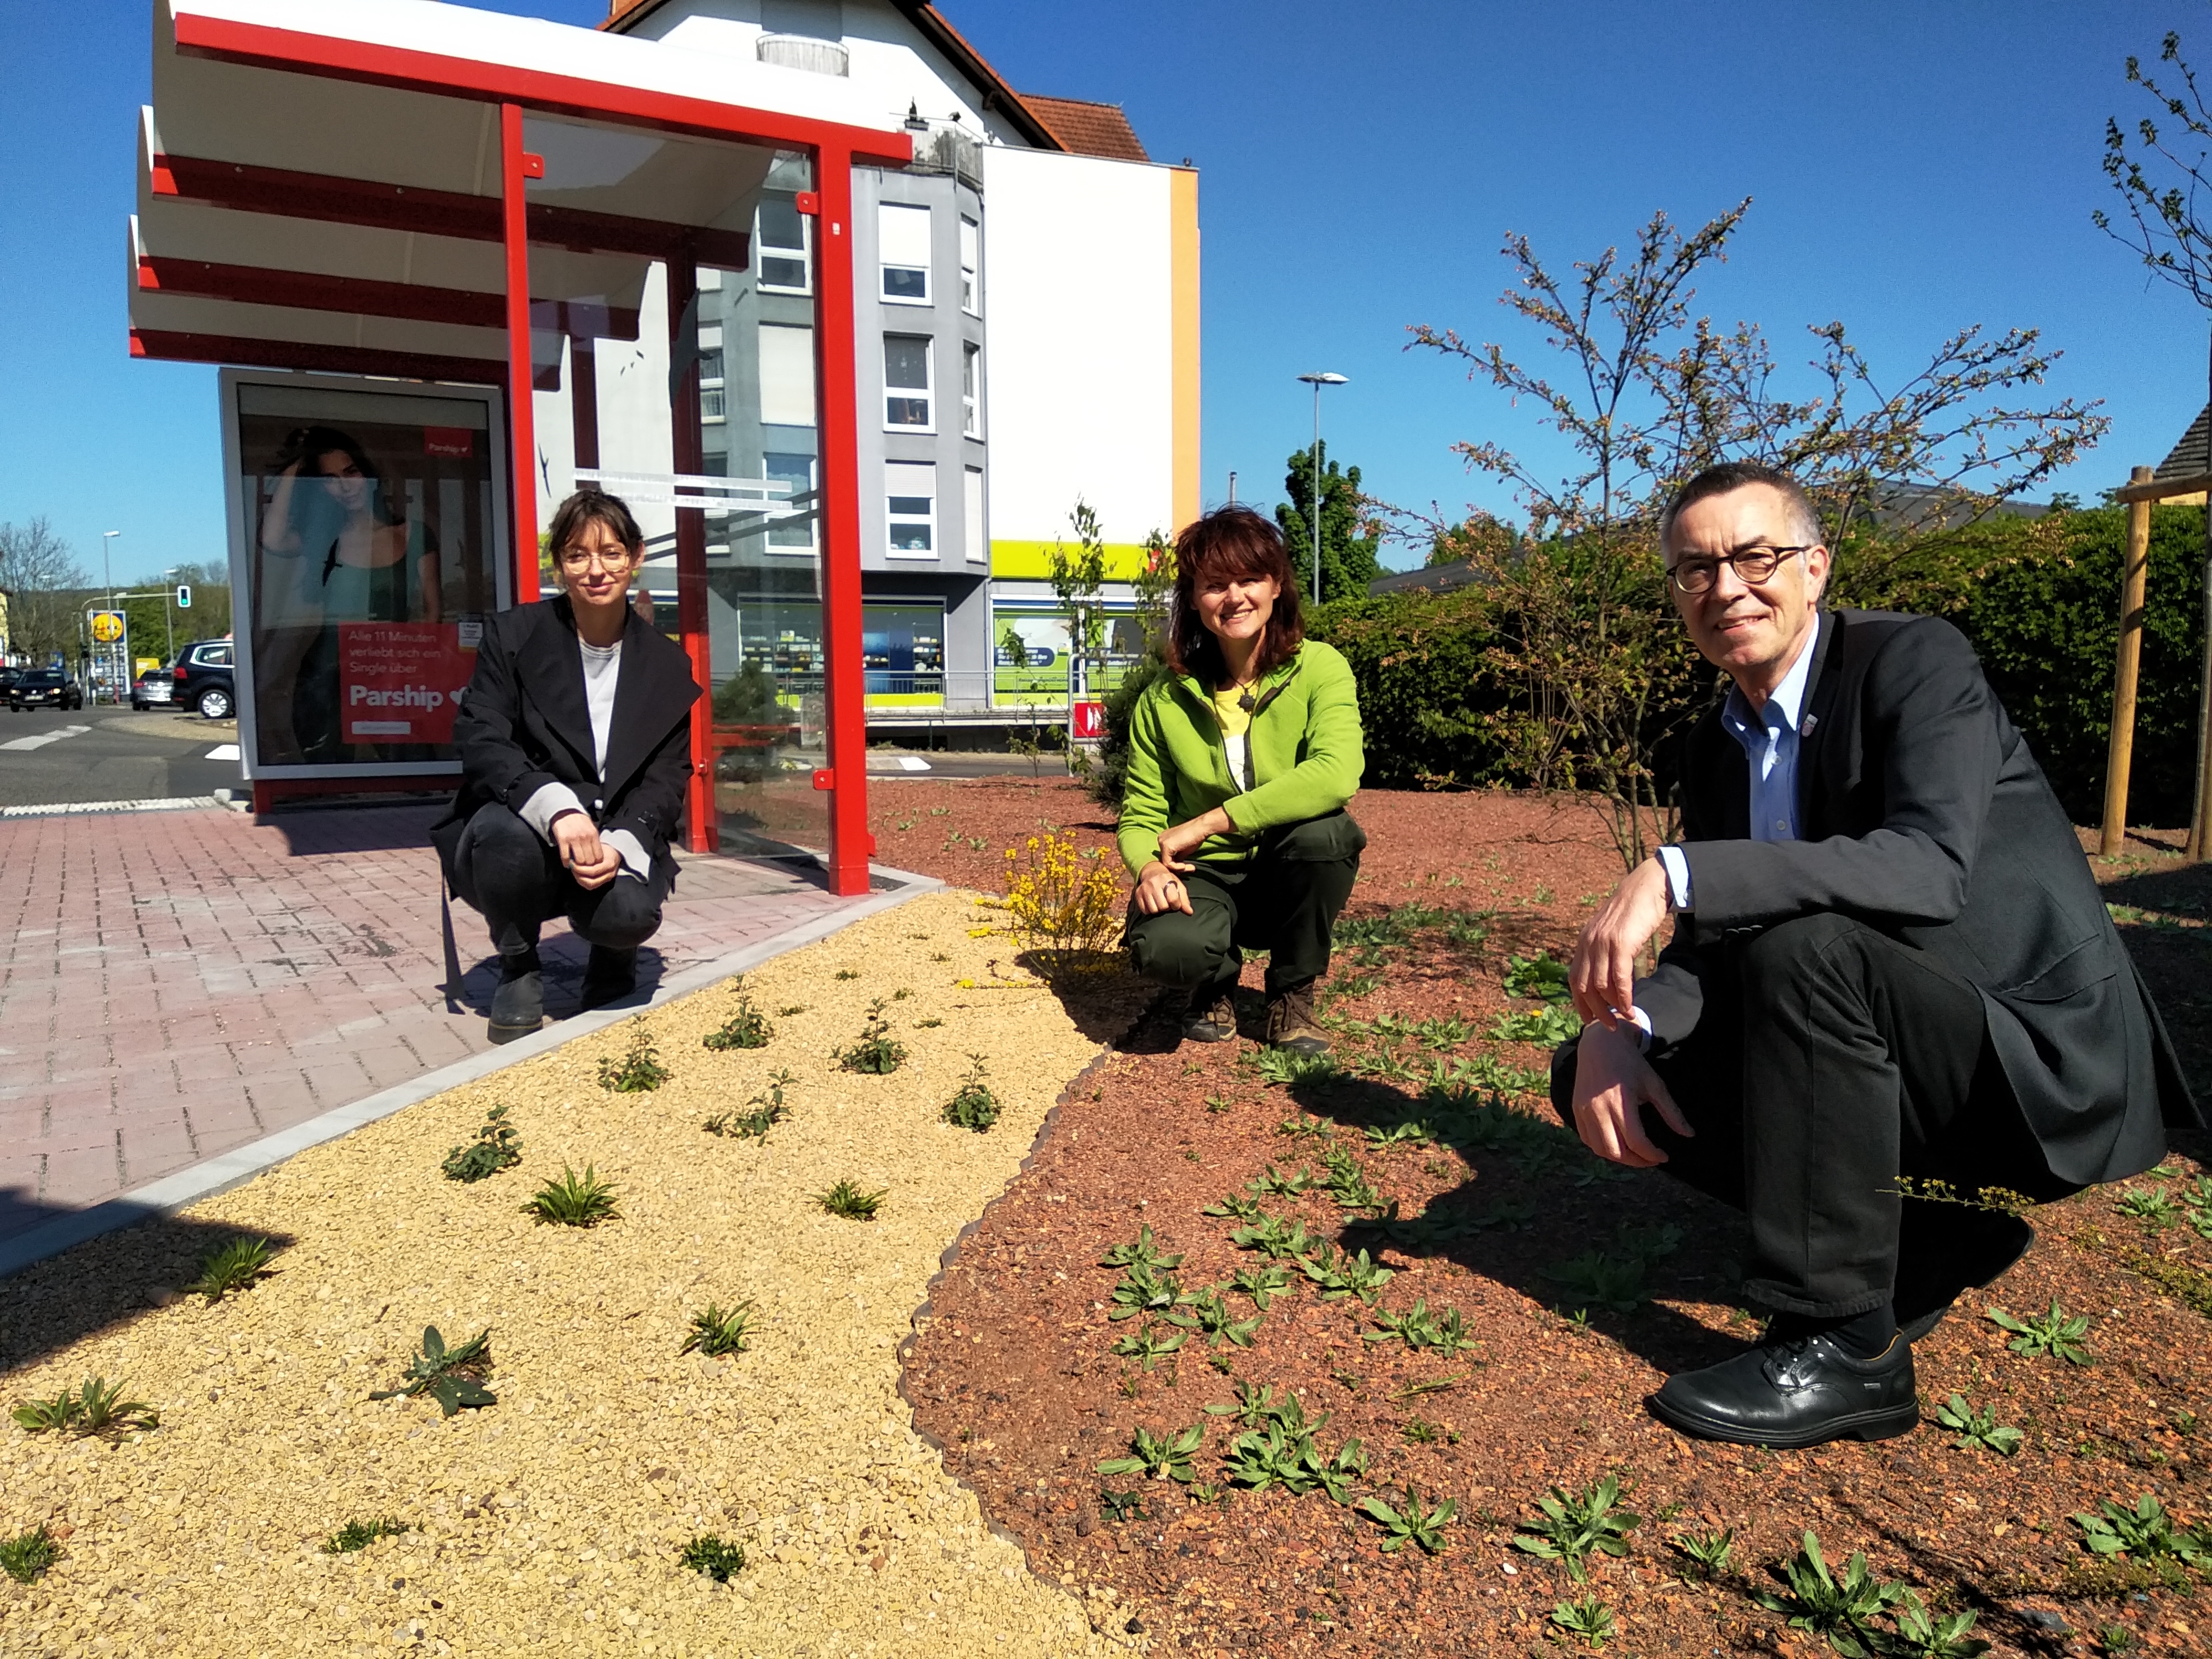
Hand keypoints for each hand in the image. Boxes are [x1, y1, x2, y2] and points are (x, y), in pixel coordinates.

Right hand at [551, 811, 620, 890]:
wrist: (565, 813)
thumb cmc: (580, 822)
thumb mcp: (591, 829)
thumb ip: (595, 841)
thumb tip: (599, 857)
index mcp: (593, 835)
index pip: (599, 856)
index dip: (596, 863)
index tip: (592, 865)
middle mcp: (585, 837)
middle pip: (590, 860)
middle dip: (587, 866)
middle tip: (584, 867)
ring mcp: (573, 839)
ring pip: (579, 860)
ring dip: (577, 865)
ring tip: (576, 865)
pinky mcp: (563, 840)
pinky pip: (566, 857)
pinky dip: (566, 863)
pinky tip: (567, 864)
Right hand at [1133, 860, 1193, 915]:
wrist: (1152, 872)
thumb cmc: (1169, 881)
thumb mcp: (1179, 886)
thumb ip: (1185, 900)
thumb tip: (1189, 912)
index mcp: (1167, 879)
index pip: (1173, 900)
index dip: (1176, 905)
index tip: (1176, 904)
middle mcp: (1154, 883)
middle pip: (1163, 907)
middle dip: (1167, 907)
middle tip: (1167, 903)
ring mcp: (1144, 889)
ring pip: (1153, 910)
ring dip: (1158, 909)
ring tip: (1160, 903)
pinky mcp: (1138, 894)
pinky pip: (1145, 910)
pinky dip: (1150, 910)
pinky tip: (1153, 903)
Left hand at [1155, 808, 1231, 870]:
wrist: (1201, 828)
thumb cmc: (1196, 837)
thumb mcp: (1184, 850)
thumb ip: (1177, 857)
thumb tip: (1175, 869)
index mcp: (1164, 838)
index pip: (1166, 856)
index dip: (1177, 864)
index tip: (1188, 867)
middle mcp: (1160, 839)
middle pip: (1165, 859)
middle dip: (1177, 867)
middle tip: (1190, 868)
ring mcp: (1161, 842)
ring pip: (1166, 862)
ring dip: (1178, 868)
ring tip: (1190, 868)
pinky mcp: (1165, 846)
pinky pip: (1168, 863)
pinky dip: (1177, 867)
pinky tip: (1185, 866)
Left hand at [1569, 855, 1671, 1028]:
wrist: (1646, 887)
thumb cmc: (1632, 912)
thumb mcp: (1610, 933)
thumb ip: (1603, 952)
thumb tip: (1605, 980)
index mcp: (1583, 942)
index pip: (1574, 979)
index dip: (1580, 1002)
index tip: (1589, 1019)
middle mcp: (1588, 943)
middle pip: (1585, 987)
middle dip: (1596, 1011)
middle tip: (1609, 1026)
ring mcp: (1603, 943)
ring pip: (1601, 986)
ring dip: (1613, 1007)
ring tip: (1625, 1018)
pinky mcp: (1621, 943)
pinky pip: (1619, 978)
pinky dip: (1624, 997)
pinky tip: (1630, 1007)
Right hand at [1569, 1021, 1692, 1166]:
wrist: (1600, 1044)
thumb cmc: (1630, 1062)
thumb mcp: (1654, 1084)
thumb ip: (1671, 1111)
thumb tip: (1689, 1134)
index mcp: (1621, 1103)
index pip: (1637, 1142)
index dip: (1653, 1155)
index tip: (1664, 1156)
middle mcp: (1599, 1110)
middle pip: (1616, 1152)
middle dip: (1637, 1161)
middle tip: (1650, 1159)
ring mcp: (1584, 1111)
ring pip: (1600, 1150)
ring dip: (1619, 1158)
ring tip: (1635, 1154)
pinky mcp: (1576, 1110)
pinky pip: (1587, 1139)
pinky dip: (1602, 1148)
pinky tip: (1616, 1143)